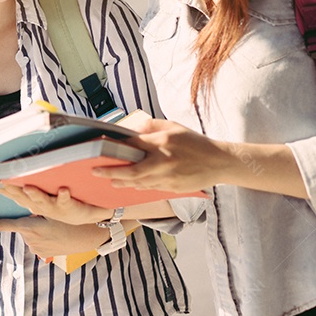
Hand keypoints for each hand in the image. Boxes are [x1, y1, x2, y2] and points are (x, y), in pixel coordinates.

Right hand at [0, 184, 111, 225]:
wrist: (85, 216)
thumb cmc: (60, 202)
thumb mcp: (42, 196)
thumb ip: (26, 185)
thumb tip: (13, 172)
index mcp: (31, 201)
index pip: (11, 193)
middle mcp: (39, 206)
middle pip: (23, 197)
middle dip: (11, 188)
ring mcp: (53, 207)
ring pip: (41, 200)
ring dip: (35, 194)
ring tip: (28, 187)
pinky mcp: (69, 206)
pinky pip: (66, 200)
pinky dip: (64, 195)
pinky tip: (62, 189)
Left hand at [0, 216, 108, 259]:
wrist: (86, 237)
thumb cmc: (69, 219)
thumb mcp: (51, 209)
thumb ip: (34, 207)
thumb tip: (22, 201)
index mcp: (29, 226)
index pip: (3, 225)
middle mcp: (30, 239)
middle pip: (21, 226)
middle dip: (28, 221)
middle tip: (45, 220)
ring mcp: (36, 248)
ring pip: (30, 233)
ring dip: (37, 228)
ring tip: (53, 226)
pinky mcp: (42, 253)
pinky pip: (37, 240)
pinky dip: (43, 235)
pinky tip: (55, 234)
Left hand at [94, 118, 239, 193]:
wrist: (219, 162)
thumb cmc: (196, 142)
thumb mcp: (174, 126)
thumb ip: (152, 127)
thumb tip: (132, 130)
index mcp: (163, 142)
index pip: (133, 144)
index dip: (115, 146)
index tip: (101, 148)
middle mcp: (163, 160)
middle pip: (131, 170)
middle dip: (111, 172)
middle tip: (96, 171)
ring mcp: (168, 177)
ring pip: (139, 183)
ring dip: (123, 182)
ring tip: (111, 180)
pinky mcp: (172, 188)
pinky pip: (150, 188)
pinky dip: (139, 186)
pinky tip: (131, 184)